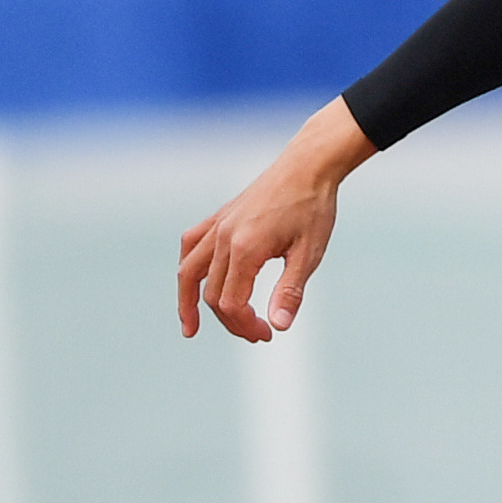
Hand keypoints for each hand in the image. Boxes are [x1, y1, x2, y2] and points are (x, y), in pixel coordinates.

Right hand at [179, 101, 372, 340]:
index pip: (231, 303)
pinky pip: (191, 245)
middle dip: (232, 321)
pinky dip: (188, 268)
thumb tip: (279, 326)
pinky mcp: (219, 218)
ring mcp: (217, 226)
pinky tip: (194, 283)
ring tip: (191, 327)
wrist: (307, 168)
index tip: (268, 334)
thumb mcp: (309, 253)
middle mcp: (223, 238)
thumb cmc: (313, 209)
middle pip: (212, 294)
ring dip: (189, 301)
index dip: (245, 325)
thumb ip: (291, 291)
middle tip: (259, 334)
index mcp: (245, 249)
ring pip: (189, 271)